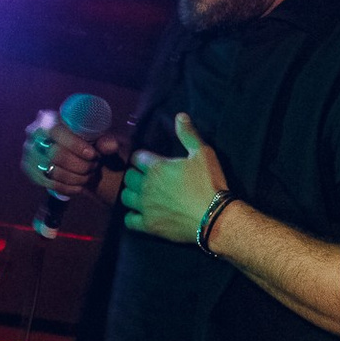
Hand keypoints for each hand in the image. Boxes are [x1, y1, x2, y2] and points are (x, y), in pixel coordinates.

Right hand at [22, 109, 119, 198]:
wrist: (79, 156)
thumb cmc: (90, 142)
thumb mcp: (101, 138)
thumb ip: (107, 141)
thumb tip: (111, 146)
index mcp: (51, 118)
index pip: (56, 131)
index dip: (75, 145)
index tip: (93, 155)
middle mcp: (35, 134)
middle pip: (56, 155)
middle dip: (81, 165)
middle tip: (95, 166)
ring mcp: (30, 153)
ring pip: (54, 172)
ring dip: (77, 177)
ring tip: (89, 174)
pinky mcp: (31, 170)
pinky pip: (50, 184)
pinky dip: (69, 188)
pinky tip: (80, 187)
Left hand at [120, 112, 223, 242]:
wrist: (214, 215)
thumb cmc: (209, 183)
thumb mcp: (203, 153)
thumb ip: (188, 134)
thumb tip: (180, 115)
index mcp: (156, 167)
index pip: (137, 157)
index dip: (143, 158)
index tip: (150, 161)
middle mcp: (146, 186)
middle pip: (129, 176)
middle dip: (136, 175)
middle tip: (147, 178)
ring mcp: (145, 206)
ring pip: (125, 196)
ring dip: (132, 193)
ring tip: (142, 194)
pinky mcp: (148, 224)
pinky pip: (129, 219)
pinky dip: (132, 216)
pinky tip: (141, 213)